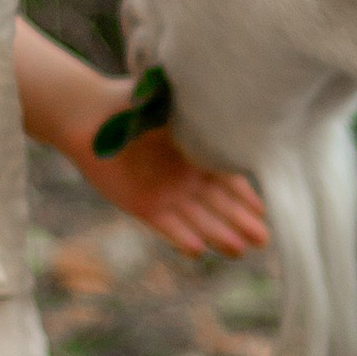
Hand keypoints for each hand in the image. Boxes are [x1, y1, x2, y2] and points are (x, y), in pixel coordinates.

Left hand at [78, 97, 266, 259]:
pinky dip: (182, 238)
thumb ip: (197, 116)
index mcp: (200, 153)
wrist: (90, 118)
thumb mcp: (170, 105)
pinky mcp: (145, 207)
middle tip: (264, 239)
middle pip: (222, 206)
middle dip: (243, 222)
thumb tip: (235, 112)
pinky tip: (199, 250)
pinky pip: (168, 227)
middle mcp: (188, 178)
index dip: (248, 197)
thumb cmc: (132, 105)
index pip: (231, 179)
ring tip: (240, 250)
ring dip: (219, 235)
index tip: (267, 210)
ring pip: (200, 220)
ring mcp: (168, 194)